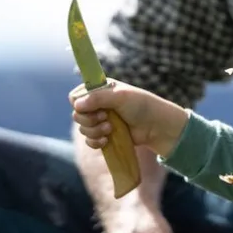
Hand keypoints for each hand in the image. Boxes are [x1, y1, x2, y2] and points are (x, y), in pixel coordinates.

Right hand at [70, 80, 187, 157]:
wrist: (156, 127)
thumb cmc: (141, 106)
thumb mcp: (120, 97)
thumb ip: (97, 98)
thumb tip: (76, 105)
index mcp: (100, 90)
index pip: (75, 96)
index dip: (79, 103)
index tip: (91, 107)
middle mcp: (98, 105)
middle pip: (76, 114)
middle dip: (89, 119)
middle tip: (105, 117)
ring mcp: (101, 121)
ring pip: (83, 128)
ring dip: (94, 131)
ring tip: (110, 129)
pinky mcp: (105, 135)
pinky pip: (89, 141)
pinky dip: (95, 142)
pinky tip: (106, 140)